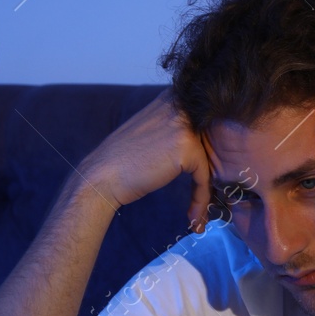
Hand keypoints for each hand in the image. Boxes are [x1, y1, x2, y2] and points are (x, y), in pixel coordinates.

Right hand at [77, 89, 213, 230]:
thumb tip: (207, 141)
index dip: (210, 155)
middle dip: (213, 174)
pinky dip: (201, 199)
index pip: (207, 125)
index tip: (208, 181)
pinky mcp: (187, 148)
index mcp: (173, 98)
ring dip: (206, 192)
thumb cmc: (125, 160)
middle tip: (208, 200)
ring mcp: (184, 126)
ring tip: (199, 215)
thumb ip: (177, 127)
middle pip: (213, 143)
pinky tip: (194, 217)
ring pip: (210, 163)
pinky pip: (204, 178)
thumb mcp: (152, 129)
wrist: (102, 177)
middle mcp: (182, 106)